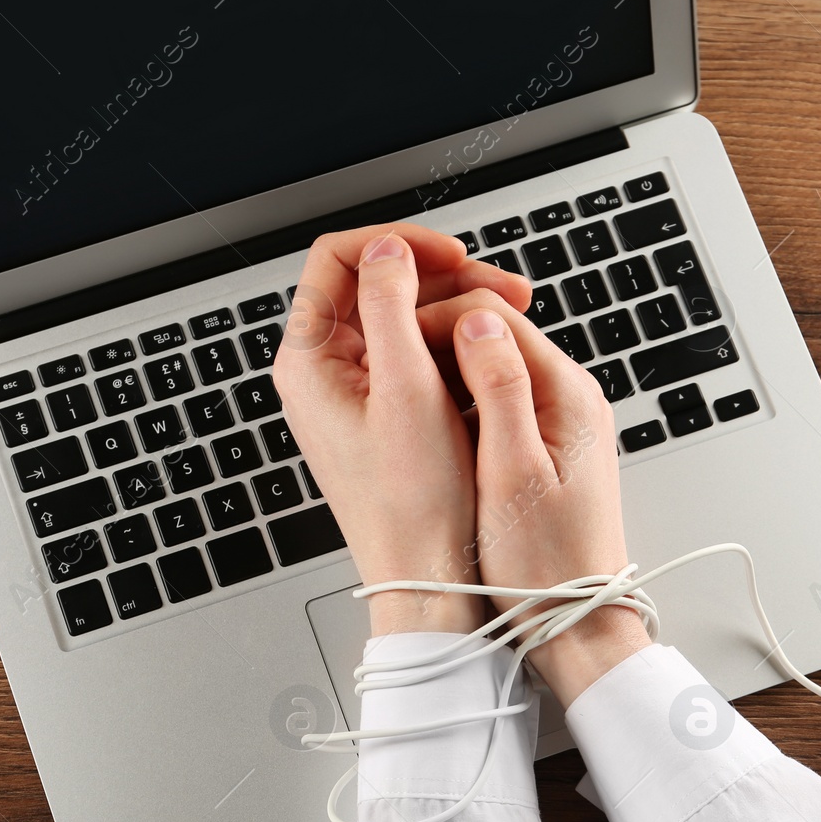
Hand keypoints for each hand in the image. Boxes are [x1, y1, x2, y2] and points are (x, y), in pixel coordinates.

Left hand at [273, 224, 529, 636]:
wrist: (426, 577)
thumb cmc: (414, 504)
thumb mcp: (408, 389)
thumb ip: (391, 307)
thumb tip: (386, 249)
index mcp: (310, 361)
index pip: (338, 259)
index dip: (398, 243)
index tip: (454, 255)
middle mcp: (322, 373)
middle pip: (375, 285)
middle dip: (441, 276)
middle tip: (504, 289)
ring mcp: (351, 394)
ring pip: (401, 320)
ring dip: (454, 309)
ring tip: (511, 319)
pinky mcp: (380, 415)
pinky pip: (414, 358)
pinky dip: (452, 346)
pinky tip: (492, 358)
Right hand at [422, 293, 652, 703]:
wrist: (576, 623)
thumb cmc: (548, 567)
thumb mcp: (513, 474)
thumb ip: (500, 389)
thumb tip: (478, 322)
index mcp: (567, 396)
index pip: (494, 317)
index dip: (435, 320)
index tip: (391, 342)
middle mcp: (570, 399)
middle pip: (494, 335)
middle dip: (437, 339)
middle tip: (386, 362)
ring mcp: (560, 422)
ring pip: (492, 367)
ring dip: (446, 370)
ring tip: (401, 392)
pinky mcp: (547, 448)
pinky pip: (498, 402)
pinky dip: (462, 402)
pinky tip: (433, 427)